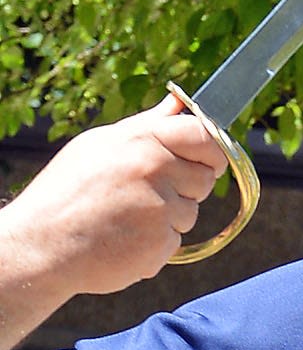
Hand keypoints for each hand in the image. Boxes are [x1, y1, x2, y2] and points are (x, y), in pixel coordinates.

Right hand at [0, 97, 226, 344]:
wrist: (42, 244)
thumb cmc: (68, 190)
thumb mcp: (101, 145)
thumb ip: (146, 127)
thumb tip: (178, 105)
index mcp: (141, 140)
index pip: (205, 136)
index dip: (213, 149)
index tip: (207, 159)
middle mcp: (154, 170)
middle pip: (205, 177)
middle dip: (187, 186)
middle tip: (151, 191)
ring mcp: (159, 209)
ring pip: (190, 212)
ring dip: (168, 217)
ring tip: (127, 215)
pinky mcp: (160, 244)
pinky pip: (174, 241)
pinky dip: (156, 243)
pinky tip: (125, 237)